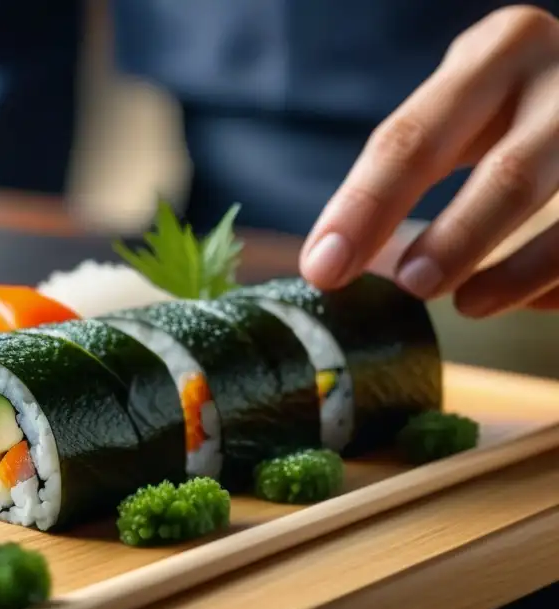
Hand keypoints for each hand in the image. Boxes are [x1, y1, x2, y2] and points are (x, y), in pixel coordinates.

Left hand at [299, 5, 558, 316]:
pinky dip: (558, 282)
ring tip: (468, 305)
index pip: (412, 139)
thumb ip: (407, 166)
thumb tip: (333, 258)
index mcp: (499, 52)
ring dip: (517, 271)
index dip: (365, 208)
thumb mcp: (461, 106)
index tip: (324, 266)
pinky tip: (531, 299)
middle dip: (458, 240)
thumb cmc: (510, 105)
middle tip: (411, 285)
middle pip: (511, 175)